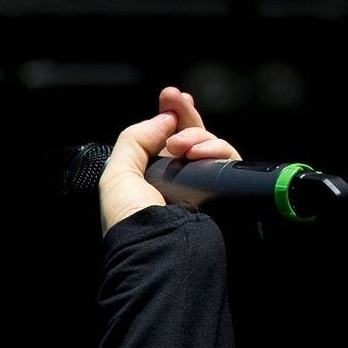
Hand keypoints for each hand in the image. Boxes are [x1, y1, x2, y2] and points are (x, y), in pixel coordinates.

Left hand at [97, 85, 242, 233]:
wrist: (157, 250)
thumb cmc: (131, 220)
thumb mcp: (117, 175)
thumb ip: (135, 140)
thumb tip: (164, 118)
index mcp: (154, 179)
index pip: (168, 140)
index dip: (173, 116)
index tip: (170, 97)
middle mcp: (181, 182)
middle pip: (194, 137)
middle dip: (186, 115)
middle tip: (176, 100)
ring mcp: (207, 188)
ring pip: (213, 147)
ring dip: (197, 136)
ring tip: (181, 146)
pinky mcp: (229, 194)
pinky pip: (231, 162)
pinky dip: (217, 150)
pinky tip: (198, 152)